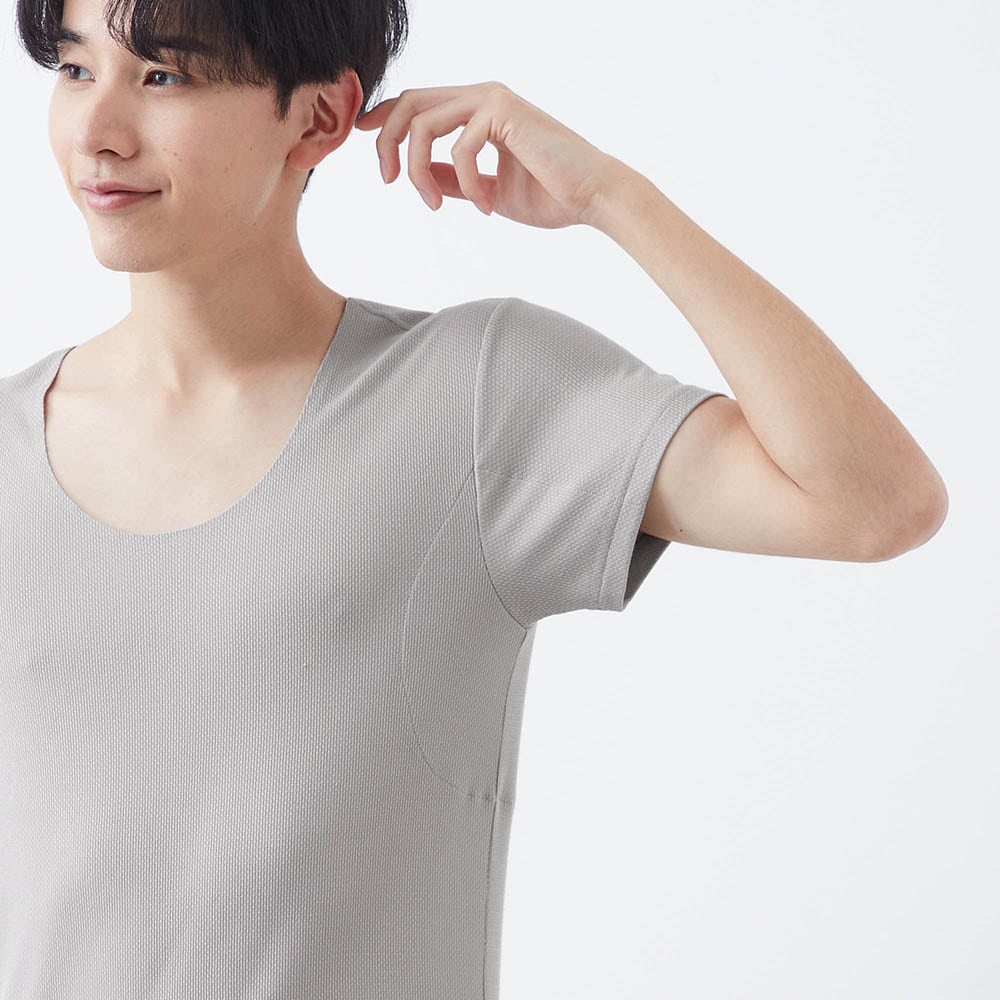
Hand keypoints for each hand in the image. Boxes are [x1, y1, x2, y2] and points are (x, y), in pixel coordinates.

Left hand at [353, 81, 620, 228]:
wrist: (592, 197)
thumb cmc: (549, 195)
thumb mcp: (485, 190)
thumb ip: (453, 179)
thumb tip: (421, 176)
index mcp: (478, 110)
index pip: (417, 103)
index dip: (384, 120)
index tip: (366, 146)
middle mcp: (482, 96)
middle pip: (409, 104)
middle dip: (386, 143)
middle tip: (386, 181)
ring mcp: (493, 100)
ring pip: (423, 122)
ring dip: (417, 169)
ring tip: (432, 204)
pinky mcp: (504, 113)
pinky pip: (459, 148)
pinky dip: (465, 184)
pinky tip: (485, 206)